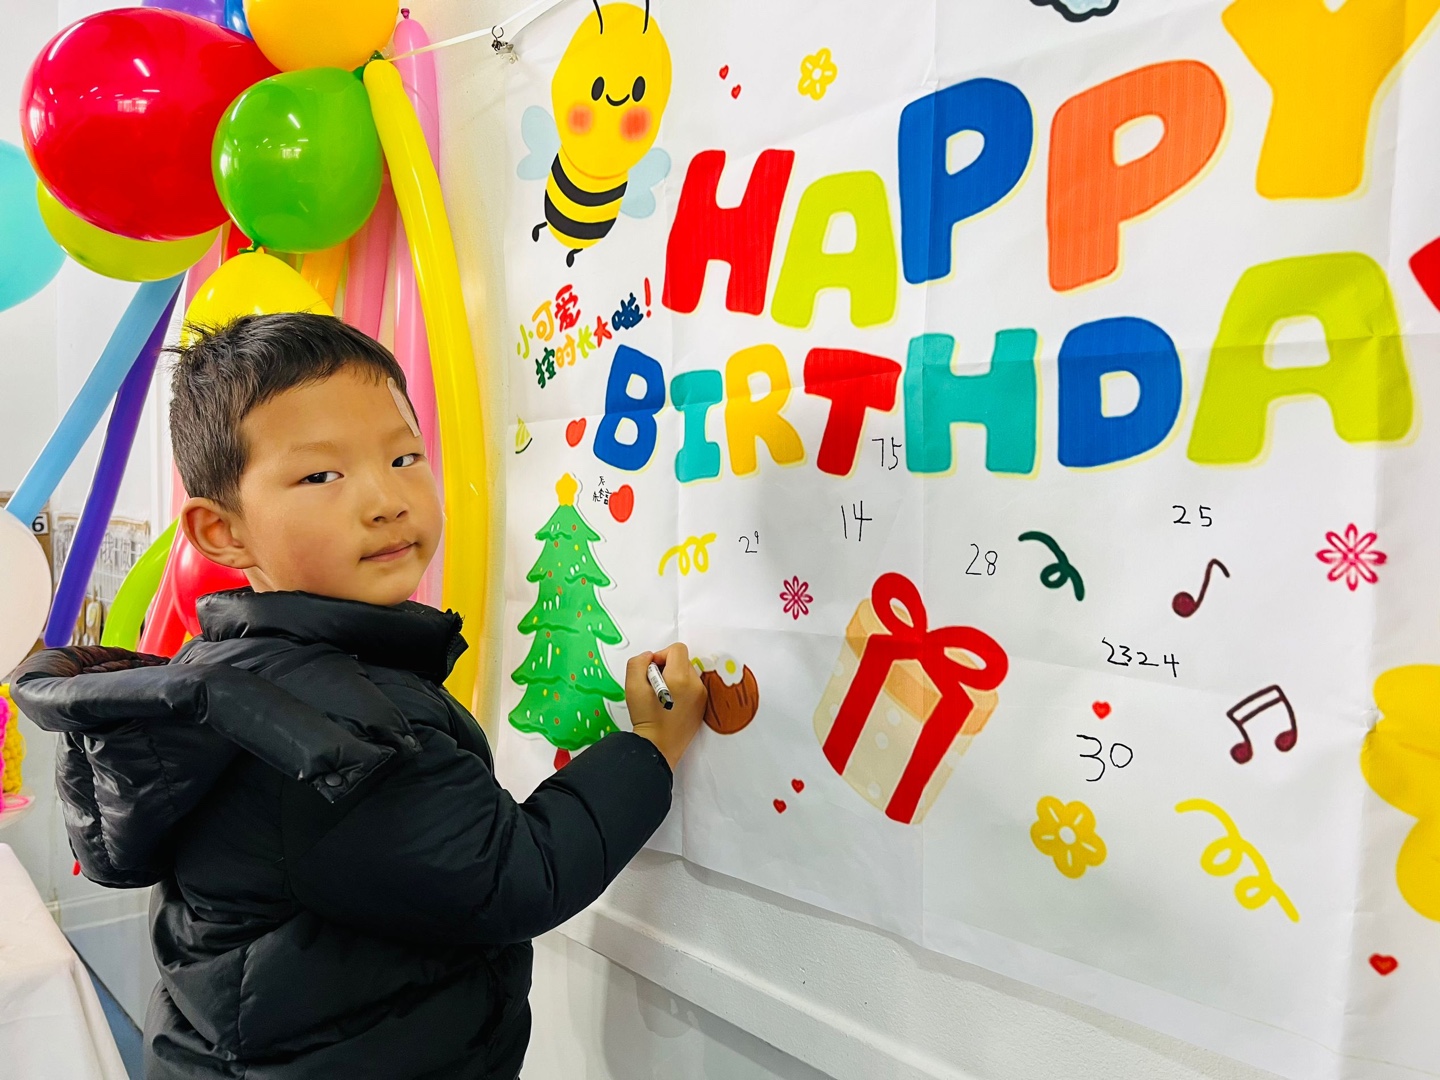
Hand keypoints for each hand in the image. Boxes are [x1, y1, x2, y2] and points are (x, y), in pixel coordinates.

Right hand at [625, 643, 705, 771]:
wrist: (658, 748)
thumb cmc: (647, 720)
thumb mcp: (632, 687)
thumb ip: (638, 663)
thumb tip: (649, 657)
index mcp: (681, 678)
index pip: (677, 649)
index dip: (661, 655)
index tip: (652, 670)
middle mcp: (695, 685)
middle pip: (683, 661)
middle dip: (667, 667)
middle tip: (654, 686)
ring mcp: (701, 696)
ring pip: (688, 674)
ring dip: (674, 678)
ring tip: (662, 697)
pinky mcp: (702, 706)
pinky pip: (692, 687)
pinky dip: (681, 690)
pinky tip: (669, 704)